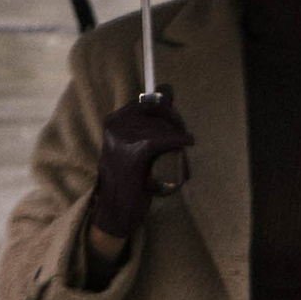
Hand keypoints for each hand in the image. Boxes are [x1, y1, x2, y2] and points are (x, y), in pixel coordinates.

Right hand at [87, 86, 194, 245]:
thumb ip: (147, 121)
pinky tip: (187, 143)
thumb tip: (167, 89)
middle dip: (175, 121)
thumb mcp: (133, 144)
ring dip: (178, 135)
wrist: (116, 209)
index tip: (177, 121)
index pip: (147, 103)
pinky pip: (160, 141)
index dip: (167, 109)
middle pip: (156, 113)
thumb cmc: (128, 177)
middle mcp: (115, 127)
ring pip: (160, 128)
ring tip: (184, 147)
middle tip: (184, 135)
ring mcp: (121, 141)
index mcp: (113, 121)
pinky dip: (178, 140)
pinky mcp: (132, 157)